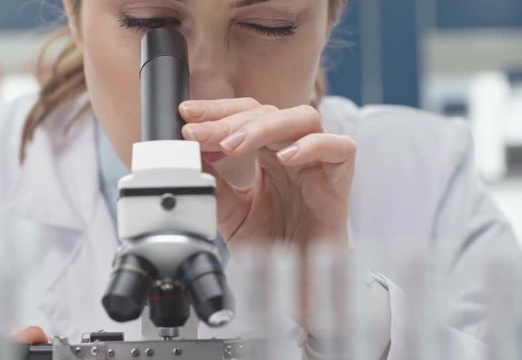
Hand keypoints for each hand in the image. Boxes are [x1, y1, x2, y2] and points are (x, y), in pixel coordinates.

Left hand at [180, 97, 355, 248]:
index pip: (245, 115)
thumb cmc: (272, 245)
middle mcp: (293, 151)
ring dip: (264, 126)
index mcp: (268, 153)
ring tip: (233, 145)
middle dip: (229, 120)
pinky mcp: (340, 178)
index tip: (187, 115)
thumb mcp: (231, 212)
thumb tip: (192, 153)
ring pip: (303, 118)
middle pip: (267, 112)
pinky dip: (312, 146)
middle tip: (199, 133)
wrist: (297, 280)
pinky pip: (340, 148)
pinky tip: (284, 159)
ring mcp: (318, 162)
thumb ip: (216, 183)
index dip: (217, 111)